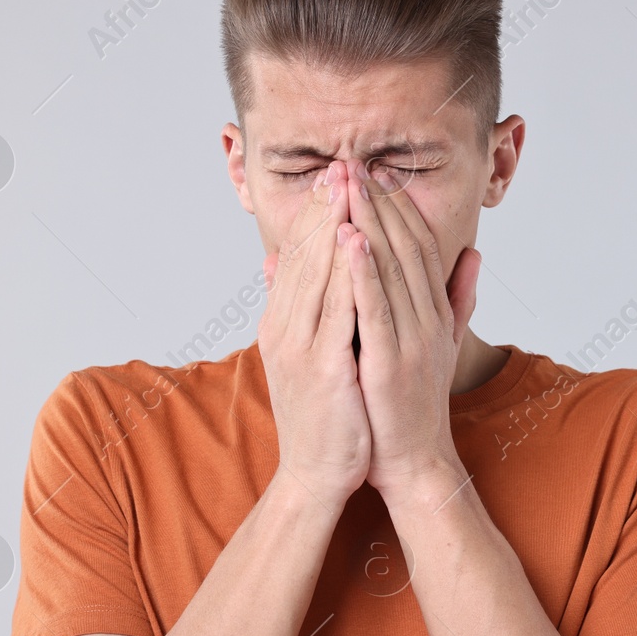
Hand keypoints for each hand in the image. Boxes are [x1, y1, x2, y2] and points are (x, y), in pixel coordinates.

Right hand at [257, 162, 370, 503]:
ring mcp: (299, 345)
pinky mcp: (321, 365)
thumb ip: (302, 308)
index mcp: (286, 321)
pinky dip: (344, 272)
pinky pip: (334, 309)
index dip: (318, 212)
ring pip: (316, 272)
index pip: (300, 254)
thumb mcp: (311, 353)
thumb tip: (282, 265)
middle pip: (304, 253)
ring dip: (332, 224)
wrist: (318, 474)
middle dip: (324, 205)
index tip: (337, 174)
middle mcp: (284, 326)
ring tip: (347, 184)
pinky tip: (354, 240)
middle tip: (342, 162)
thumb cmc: (327, 415)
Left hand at [337, 159, 480, 500]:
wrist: (416, 464)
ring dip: (370, 221)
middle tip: (355, 162)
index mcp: (436, 314)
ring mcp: (411, 340)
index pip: (422, 246)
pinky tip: (348, 237)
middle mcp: (428, 320)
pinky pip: (375, 308)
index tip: (377, 173)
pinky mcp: (390, 363)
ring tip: (349, 184)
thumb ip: (458, 299)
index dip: (401, 207)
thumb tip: (475, 255)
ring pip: (390, 269)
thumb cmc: (417, 407)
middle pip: (406, 247)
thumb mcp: (442, 345)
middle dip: (380, 202)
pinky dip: (362, 270)